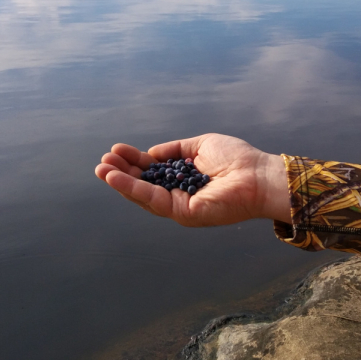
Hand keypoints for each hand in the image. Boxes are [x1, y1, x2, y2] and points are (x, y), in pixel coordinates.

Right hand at [94, 133, 290, 226]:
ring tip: (102, 169)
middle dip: (122, 174)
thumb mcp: (200, 146)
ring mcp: (181, 207)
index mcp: (185, 179)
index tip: (117, 150)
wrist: (258, 174)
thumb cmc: (237, 159)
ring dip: (121, 183)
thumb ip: (175, 150)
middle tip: (103, 161)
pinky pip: (154, 200)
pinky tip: (118, 178)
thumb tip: (151, 153)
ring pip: (144, 196)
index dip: (134, 162)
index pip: (153, 172)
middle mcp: (181, 195)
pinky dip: (134, 189)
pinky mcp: (184, 213)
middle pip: (144, 186)